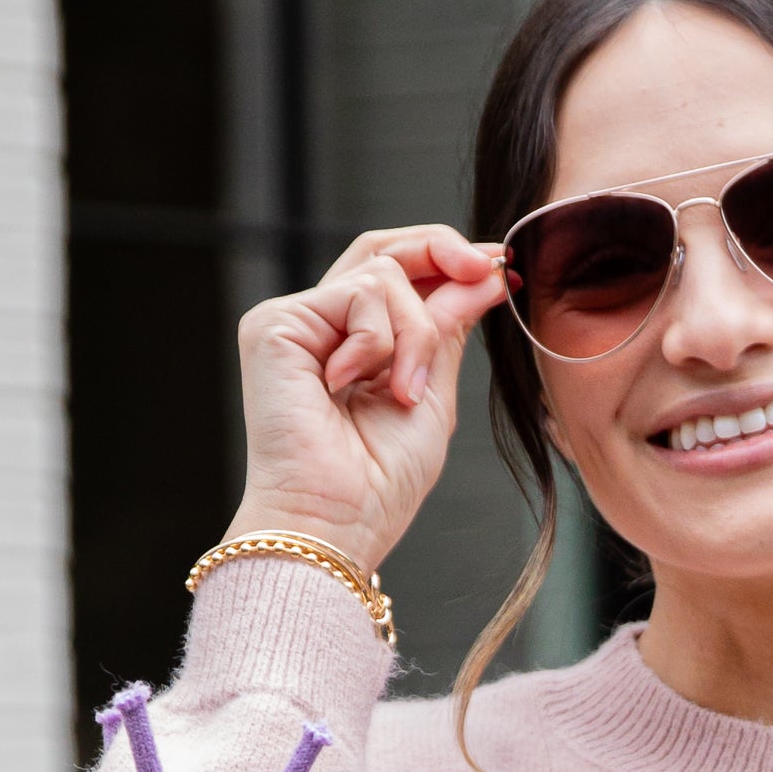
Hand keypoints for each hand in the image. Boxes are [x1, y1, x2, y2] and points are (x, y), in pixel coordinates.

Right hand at [222, 222, 507, 575]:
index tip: (498, 267)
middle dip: (440, 250)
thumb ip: (449, 327)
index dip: (446, 259)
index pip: (396, 274)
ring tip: (403, 393)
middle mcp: (319, 327)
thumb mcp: (433, 392)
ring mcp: (295, 323)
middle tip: (485, 269)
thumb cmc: (378, 483)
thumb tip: (484, 271)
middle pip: (382, 250)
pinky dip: (378, 342)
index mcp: (353, 344)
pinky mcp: (275, 325)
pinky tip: (354, 387)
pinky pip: (357, 293)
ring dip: (415, 334)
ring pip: (383, 274)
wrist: (339, 521)